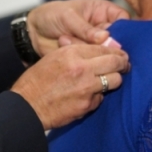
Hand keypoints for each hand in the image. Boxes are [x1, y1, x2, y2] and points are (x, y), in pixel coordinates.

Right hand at [11, 44, 129, 129]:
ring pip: (115, 81)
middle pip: (116, 63)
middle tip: (125, 65)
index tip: (121, 54)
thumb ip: (74, 51)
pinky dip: (98, 96)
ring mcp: (86, 88)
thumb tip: (94, 46)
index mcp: (72, 53)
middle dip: (123, 63)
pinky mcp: (86, 105)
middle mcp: (82, 68)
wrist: (27, 106)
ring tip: (109, 80)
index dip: (116, 51)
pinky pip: (101, 98)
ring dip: (114, 80)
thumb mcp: (53, 57)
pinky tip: (89, 95)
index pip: (104, 48)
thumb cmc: (36, 80)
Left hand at [27, 0, 128, 56]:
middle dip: (107, 44)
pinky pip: (91, 61)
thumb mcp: (68, 16)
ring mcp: (95, 44)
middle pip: (118, 39)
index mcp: (103, 11)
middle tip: (93, 44)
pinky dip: (78, 54)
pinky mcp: (87, 57)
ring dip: (85, 47)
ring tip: (66, 37)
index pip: (123, 19)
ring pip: (103, 52)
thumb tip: (106, 38)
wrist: (34, 32)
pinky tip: (63, 43)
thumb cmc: (52, 15)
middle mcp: (103, 28)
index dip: (124, 28)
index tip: (114, 36)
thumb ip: (86, 28)